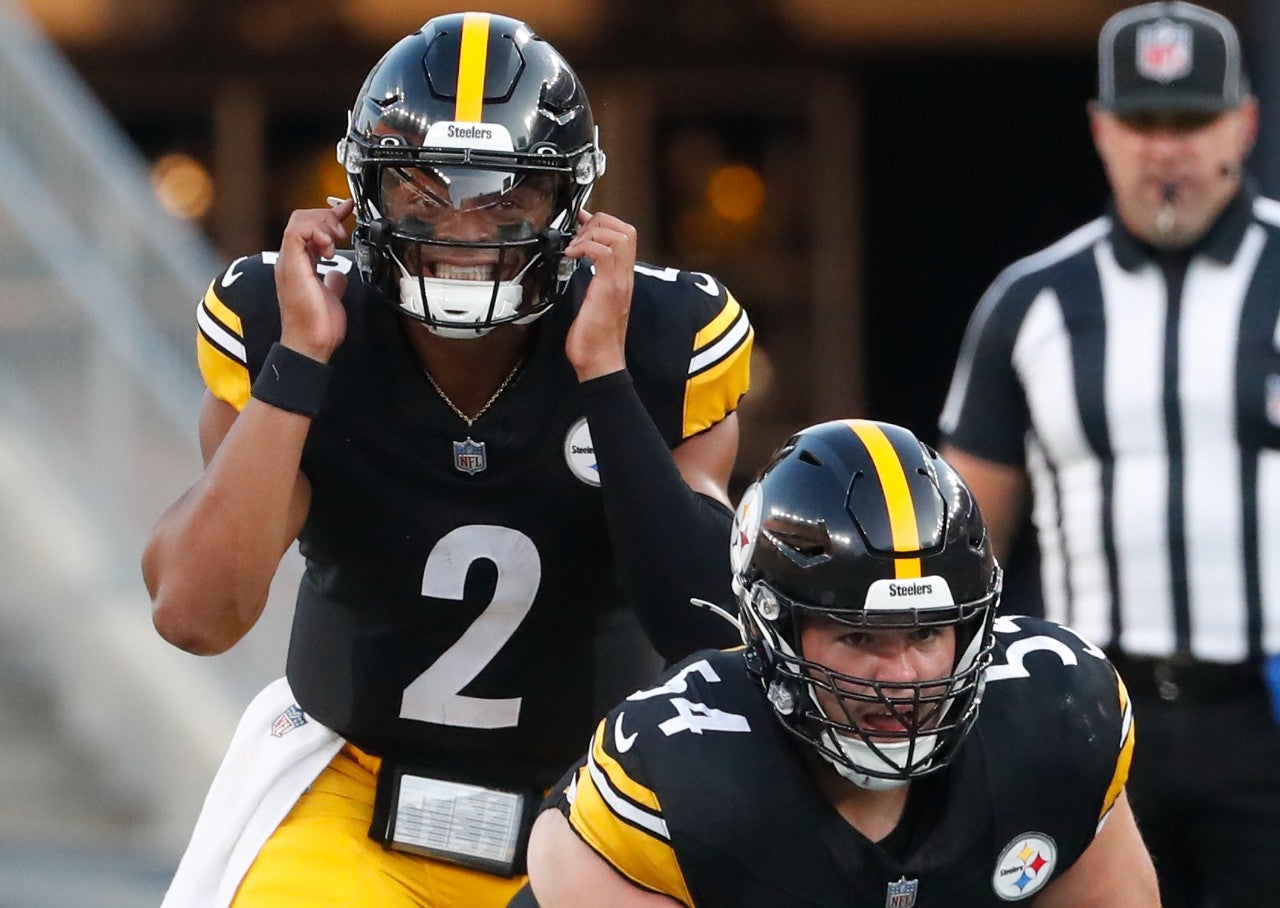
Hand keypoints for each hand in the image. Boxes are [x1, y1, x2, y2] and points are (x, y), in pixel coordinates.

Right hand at [274, 198, 354, 362]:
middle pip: (302, 218)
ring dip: (323, 224)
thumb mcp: (332, 296)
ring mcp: (289, 262)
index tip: (348, 210)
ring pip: (298, 221)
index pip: (308, 228)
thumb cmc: (318, 327)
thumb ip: (333, 281)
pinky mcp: (291, 265)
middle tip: (342, 232)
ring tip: (335, 240)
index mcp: (299, 264)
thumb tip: (339, 275)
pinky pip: (297, 232)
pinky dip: (316, 232)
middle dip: (327, 218)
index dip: (328, 216)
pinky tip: (328, 247)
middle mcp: (290, 260)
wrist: (311, 343)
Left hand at [563, 210, 636, 380]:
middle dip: (599, 221)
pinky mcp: (608, 288)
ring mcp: (618, 281)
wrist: (599, 363)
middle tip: (578, 233)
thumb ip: (592, 281)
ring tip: (575, 246)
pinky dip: (585, 246)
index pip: (625, 236)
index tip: (582, 222)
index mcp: (621, 278)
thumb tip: (577, 265)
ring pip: (619, 236)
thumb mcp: (593, 301)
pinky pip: (604, 253)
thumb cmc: (594, 339)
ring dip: (592, 232)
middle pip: (626, 230)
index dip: (604, 222)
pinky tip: (572, 256)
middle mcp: (624, 277)